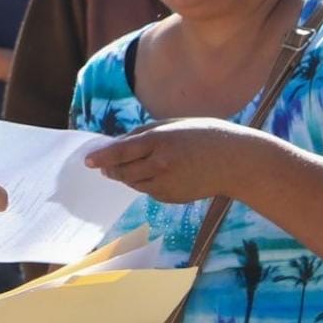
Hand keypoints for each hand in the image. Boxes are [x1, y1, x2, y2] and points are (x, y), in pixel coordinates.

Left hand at [85, 119, 262, 203]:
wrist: (234, 161)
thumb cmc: (202, 135)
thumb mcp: (171, 125)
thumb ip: (142, 134)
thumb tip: (117, 145)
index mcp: (159, 141)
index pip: (121, 152)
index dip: (101, 157)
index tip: (88, 161)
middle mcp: (160, 165)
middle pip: (122, 171)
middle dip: (111, 168)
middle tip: (105, 165)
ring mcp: (166, 184)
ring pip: (133, 183)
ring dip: (128, 175)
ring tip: (140, 164)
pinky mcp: (172, 197)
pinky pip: (149, 191)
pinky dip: (146, 183)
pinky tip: (160, 173)